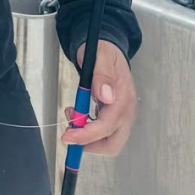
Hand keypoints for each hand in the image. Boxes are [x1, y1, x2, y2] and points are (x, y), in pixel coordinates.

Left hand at [61, 40, 136, 156]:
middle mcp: (127, 112)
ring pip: (108, 141)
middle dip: (89, 144)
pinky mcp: (115, 117)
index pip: (107, 126)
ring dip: (87, 137)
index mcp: (123, 98)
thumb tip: (105, 96)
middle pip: (112, 144)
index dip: (86, 135)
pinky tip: (78, 115)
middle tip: (68, 133)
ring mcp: (122, 116)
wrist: (108, 49)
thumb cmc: (103, 52)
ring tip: (72, 115)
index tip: (68, 136)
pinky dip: (89, 131)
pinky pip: (104, 133)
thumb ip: (102, 75)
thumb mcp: (100, 56)